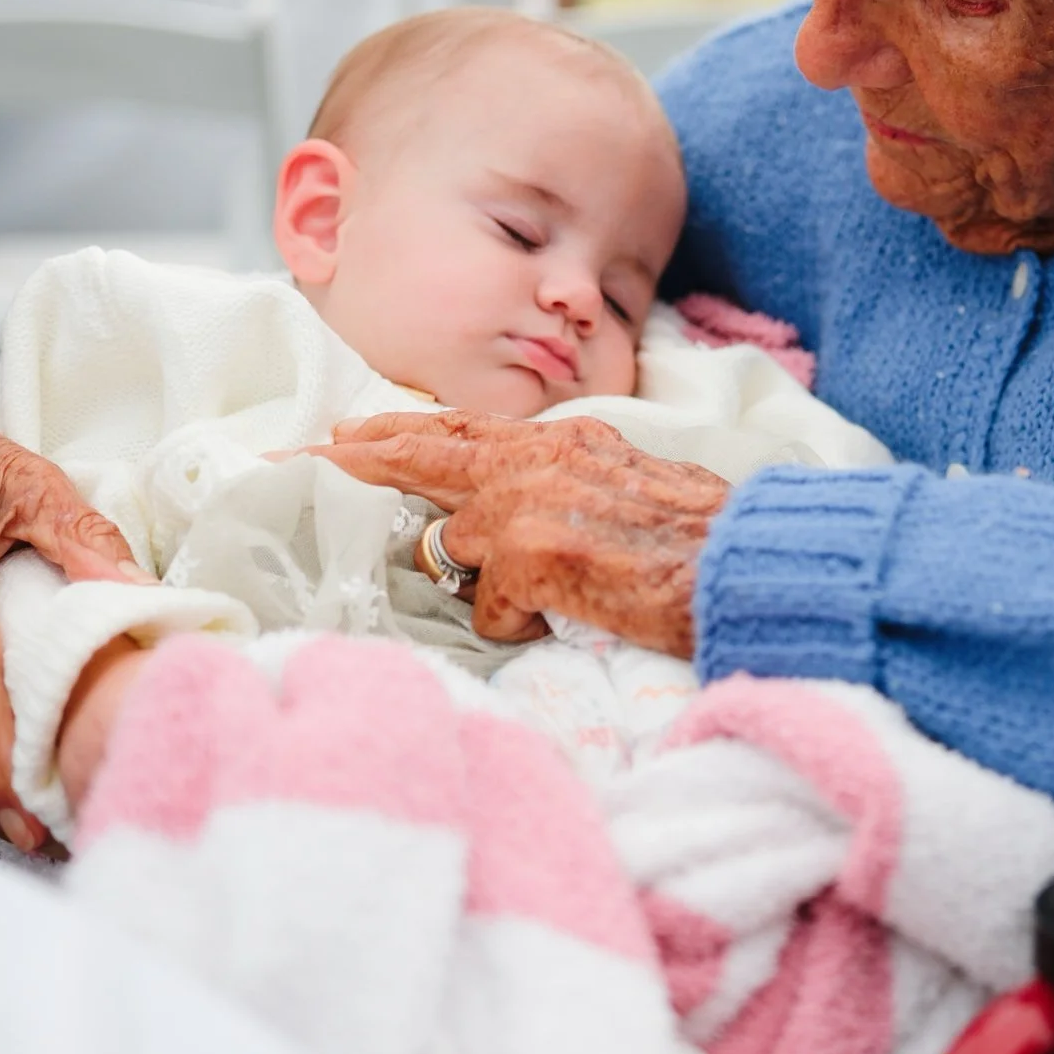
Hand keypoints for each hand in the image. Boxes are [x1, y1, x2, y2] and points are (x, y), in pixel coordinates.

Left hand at [308, 410, 726, 656]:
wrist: (750, 565)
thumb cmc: (707, 543)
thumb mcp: (634, 494)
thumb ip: (572, 495)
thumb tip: (526, 539)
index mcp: (569, 441)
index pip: (468, 428)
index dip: (402, 433)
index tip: (351, 435)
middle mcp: (542, 459)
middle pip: (427, 451)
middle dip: (360, 456)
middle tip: (303, 458)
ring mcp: (532, 504)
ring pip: (459, 546)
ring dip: (488, 580)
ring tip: (550, 591)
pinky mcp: (534, 554)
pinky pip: (494, 608)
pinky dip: (522, 624)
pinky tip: (571, 619)